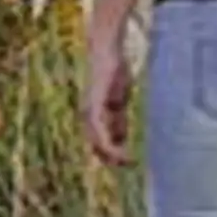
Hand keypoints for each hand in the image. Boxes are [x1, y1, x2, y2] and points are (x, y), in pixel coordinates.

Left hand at [85, 41, 137, 166]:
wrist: (107, 53)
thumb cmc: (113, 74)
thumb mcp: (118, 102)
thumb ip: (118, 120)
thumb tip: (120, 139)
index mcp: (94, 116)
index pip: (98, 142)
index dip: (110, 155)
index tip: (127, 162)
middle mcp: (88, 115)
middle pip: (95, 144)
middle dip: (110, 157)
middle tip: (128, 164)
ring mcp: (90, 109)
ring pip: (96, 139)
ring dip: (110, 152)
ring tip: (126, 160)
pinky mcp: (95, 102)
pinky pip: (99, 126)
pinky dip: (107, 139)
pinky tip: (117, 147)